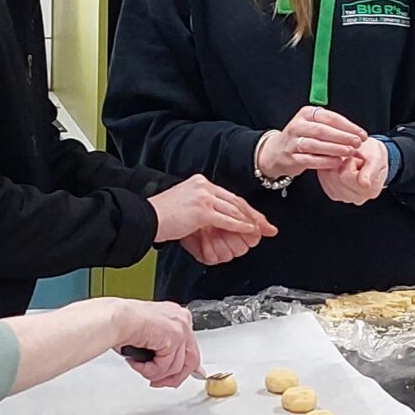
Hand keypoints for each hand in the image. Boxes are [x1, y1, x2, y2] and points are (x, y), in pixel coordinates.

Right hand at [109, 298, 199, 388]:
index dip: (184, 367)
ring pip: (176, 367)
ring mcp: (180, 329)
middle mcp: (182, 321)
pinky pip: (165, 366)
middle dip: (173, 377)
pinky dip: (148, 370)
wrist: (115, 319)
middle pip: (191, 360)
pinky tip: (137, 362)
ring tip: (140, 367)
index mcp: (178, 317)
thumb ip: (166, 351)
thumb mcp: (151, 337)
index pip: (190, 347)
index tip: (176, 376)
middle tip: (158, 382)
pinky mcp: (174, 338)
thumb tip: (174, 370)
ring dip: (155, 373)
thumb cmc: (124, 324)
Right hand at [149, 175, 274, 261]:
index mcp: (200, 183)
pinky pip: (227, 220)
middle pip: (236, 201)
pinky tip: (249, 230)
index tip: (258, 218)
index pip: (229, 196)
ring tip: (261, 231)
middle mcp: (204, 186)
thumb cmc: (161, 215)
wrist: (146, 216)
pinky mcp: (202, 210)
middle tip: (268, 226)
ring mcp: (203, 197)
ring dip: (250, 222)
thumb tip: (216, 218)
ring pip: (234, 210)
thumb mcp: (185, 205)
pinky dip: (240, 226)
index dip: (245, 209)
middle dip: (254, 215)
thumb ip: (201, 207)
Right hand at [255, 106, 370, 181]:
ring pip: (316, 144)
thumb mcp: (314, 125)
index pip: (331, 118)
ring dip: (335, 148)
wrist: (276, 152)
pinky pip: (309, 159)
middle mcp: (298, 126)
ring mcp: (292, 142)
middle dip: (343, 137)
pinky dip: (324, 161)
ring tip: (350, 152)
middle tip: (358, 143)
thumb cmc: (302, 138)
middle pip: (323, 130)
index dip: (348, 126)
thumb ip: (332, 126)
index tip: (362, 134)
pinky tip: (337, 162)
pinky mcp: (291, 157)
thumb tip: (357, 133)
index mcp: (306, 114)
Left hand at [315, 137, 389, 205]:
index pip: (347, 176)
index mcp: (370, 190)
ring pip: (328, 180)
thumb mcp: (376, 157)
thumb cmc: (374, 153)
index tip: (357, 158)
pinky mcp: (335, 195)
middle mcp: (358, 198)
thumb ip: (370, 171)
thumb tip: (365, 185)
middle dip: (340, 164)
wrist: (369, 154)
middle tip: (351, 159)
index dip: (349, 162)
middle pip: (335, 179)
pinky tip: (338, 166)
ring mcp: (345, 198)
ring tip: (346, 162)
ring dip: (334, 167)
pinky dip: (328, 170)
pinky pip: (324, 181)